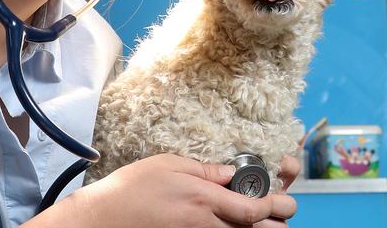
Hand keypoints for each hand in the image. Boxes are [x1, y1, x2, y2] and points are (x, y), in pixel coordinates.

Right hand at [26, 153, 295, 227]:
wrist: (103, 219)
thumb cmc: (133, 188)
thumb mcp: (168, 164)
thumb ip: (204, 169)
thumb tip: (230, 172)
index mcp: (203, 200)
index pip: (252, 210)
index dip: (275, 207)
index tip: (283, 200)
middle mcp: (205, 225)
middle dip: (276, 225)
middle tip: (281, 215)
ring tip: (264, 222)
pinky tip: (235, 227)